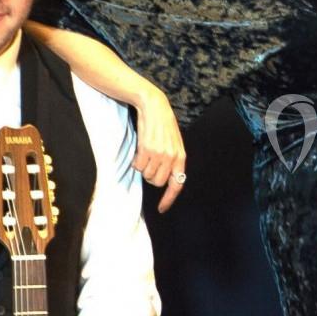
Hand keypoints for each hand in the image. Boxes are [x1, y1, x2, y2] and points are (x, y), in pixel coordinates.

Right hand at [133, 83, 186, 212]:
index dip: (169, 199)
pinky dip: (136, 161)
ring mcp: (159, 154)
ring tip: (145, 152)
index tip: (162, 209)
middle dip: (150, 176)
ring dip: (143, 167)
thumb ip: (172, 159)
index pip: (177, 184)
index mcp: (180, 157)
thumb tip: (166, 179)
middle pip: (157, 182)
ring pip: (146, 175)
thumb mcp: (173, 142)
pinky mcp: (147, 149)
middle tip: (149, 163)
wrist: (154, 106)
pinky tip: (140, 149)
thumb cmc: (162, 125)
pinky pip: (138, 166)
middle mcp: (172, 157)